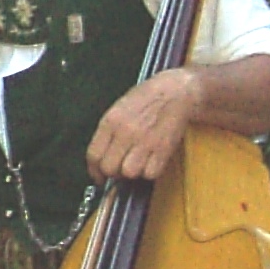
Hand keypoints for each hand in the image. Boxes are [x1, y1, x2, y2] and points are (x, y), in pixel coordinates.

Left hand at [86, 68, 196, 182]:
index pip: (93, 155)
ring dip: (134, 172)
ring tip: (139, 162)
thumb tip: (101, 157)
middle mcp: (125, 132)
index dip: (94, 171)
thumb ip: (108, 132)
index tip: (99, 177)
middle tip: (121, 167)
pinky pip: (150, 173)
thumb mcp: (119, 109)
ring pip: (129, 173)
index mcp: (111, 121)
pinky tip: (152, 160)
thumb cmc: (147, 98)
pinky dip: (151, 171)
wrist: (176, 91)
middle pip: (109, 168)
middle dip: (114, 172)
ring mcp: (144, 141)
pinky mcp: (163, 148)